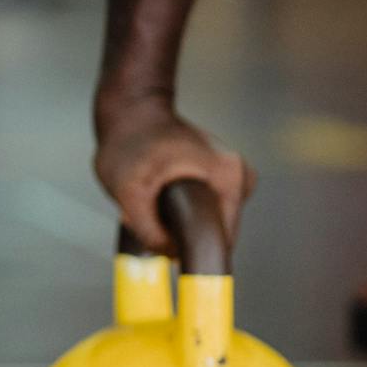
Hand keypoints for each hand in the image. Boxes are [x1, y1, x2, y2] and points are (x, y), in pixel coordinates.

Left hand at [93, 100, 254, 253]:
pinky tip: (159, 194)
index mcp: (230, 176)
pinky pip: (201, 210)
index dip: (194, 253)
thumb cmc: (129, 142)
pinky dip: (178, 211)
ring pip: (203, 222)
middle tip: (150, 214)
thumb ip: (148, 229)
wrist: (129, 111)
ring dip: (176, 222)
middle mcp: (239, 175)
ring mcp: (230, 174)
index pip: (222, 237)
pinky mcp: (217, 176)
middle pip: (212, 230)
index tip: (170, 254)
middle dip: (179, 233)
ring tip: (152, 199)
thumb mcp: (128, 190)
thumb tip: (170, 255)